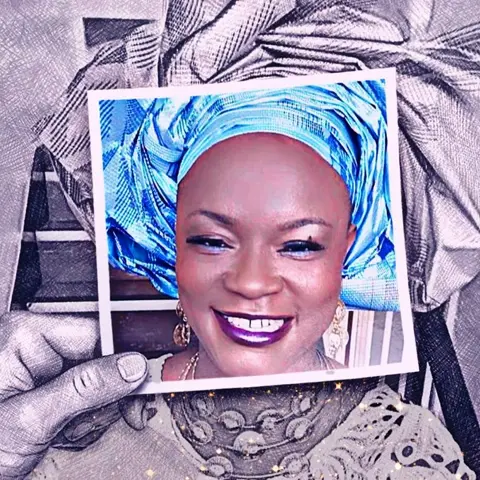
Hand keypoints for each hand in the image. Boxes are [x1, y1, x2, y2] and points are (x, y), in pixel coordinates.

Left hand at [0, 312, 147, 478]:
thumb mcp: (31, 419)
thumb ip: (85, 388)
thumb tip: (132, 366)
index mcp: (27, 335)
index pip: (97, 333)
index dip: (120, 362)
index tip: (138, 385)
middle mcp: (36, 344)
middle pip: (102, 358)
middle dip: (102, 397)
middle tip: (86, 423)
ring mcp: (42, 366)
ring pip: (99, 381)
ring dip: (91, 413)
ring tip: (64, 432)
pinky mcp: (48, 385)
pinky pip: (87, 395)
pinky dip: (84, 419)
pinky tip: (64, 431)